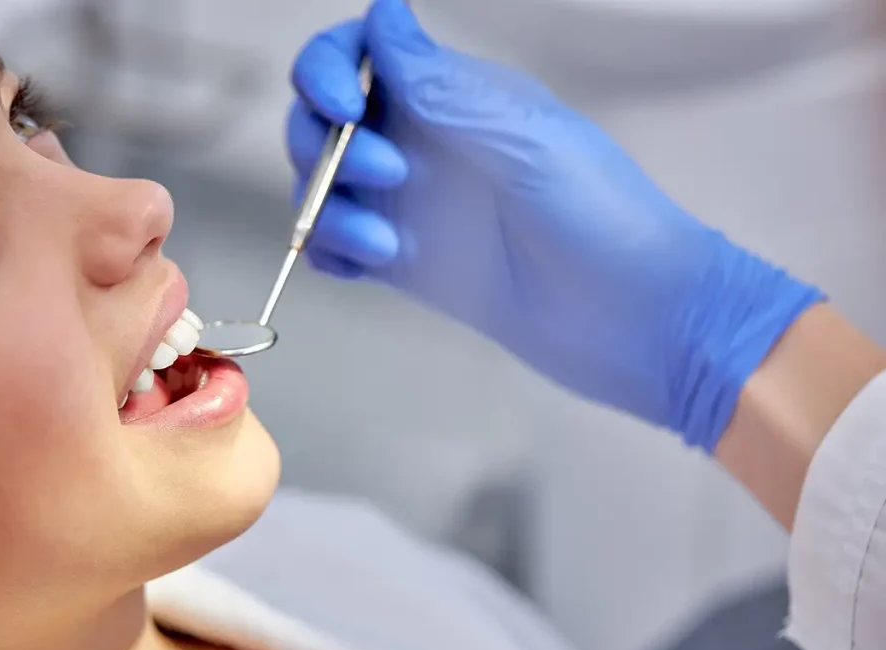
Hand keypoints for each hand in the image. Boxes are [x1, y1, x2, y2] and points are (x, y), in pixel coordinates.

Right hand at [286, 0, 823, 451]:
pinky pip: (334, 244)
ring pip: (320, 184)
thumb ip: (440, 82)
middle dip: (327, 145)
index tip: (345, 107)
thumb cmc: (597, 213)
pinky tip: (366, 263)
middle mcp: (421, 144)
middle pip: (322, 121)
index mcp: (450, 97)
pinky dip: (330, 248)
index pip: (357, 55)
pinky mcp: (404, 263)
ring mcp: (409, 205)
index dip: (328, 70)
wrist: (629, 319)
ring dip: (328, 207)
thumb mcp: (520, 136)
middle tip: (391, 176)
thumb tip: (381, 10)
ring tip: (386, 243)